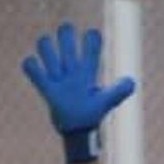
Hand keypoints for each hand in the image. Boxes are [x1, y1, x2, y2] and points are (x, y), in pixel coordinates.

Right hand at [22, 23, 135, 163]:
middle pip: (66, 34)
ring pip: (45, 45)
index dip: (91, 38)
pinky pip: (31, 68)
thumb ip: (118, 91)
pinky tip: (39, 74)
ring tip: (55, 73)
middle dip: (66, 37)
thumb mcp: (106, 102)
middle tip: (68, 55)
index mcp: (88, 68)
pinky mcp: (45, 86)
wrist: (76, 130)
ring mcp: (57, 75)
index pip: (91, 41)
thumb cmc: (92, 114)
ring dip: (48, 53)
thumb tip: (132, 82)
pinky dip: (32, 67)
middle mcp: (72, 66)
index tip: (91, 44)